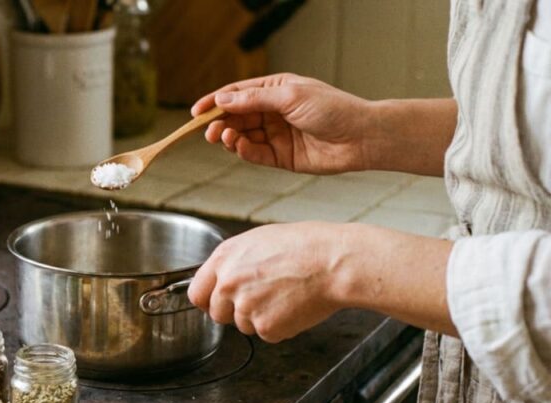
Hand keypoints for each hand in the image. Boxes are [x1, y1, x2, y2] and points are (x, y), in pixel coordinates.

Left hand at [187, 222, 346, 342]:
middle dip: (236, 312)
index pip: (197, 292)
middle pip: (218, 314)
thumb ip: (235, 262)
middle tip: (263, 299)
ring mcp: (245, 307)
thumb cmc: (305, 246)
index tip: (217, 303)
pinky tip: (295, 306)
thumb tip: (224, 276)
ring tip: (285, 296)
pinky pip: (267, 334)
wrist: (333, 262)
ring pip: (243, 326)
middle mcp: (228, 283)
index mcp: (224, 258)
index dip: (209, 300)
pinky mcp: (265, 326)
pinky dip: (281, 327)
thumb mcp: (259, 241)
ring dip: (261, 318)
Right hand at [191, 73, 372, 173]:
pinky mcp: (280, 157)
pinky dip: (243, 151)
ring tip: (223, 137)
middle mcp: (273, 112)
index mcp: (275, 91)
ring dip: (228, 137)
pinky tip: (238, 147)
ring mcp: (276, 135)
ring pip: (241, 137)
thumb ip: (254, 100)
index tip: (195, 112)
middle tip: (207, 130)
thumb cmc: (333, 109)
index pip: (237, 94)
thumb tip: (222, 100)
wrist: (361, 138)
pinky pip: (254, 154)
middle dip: (218, 122)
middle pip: (235, 117)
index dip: (214, 102)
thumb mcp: (290, 97)